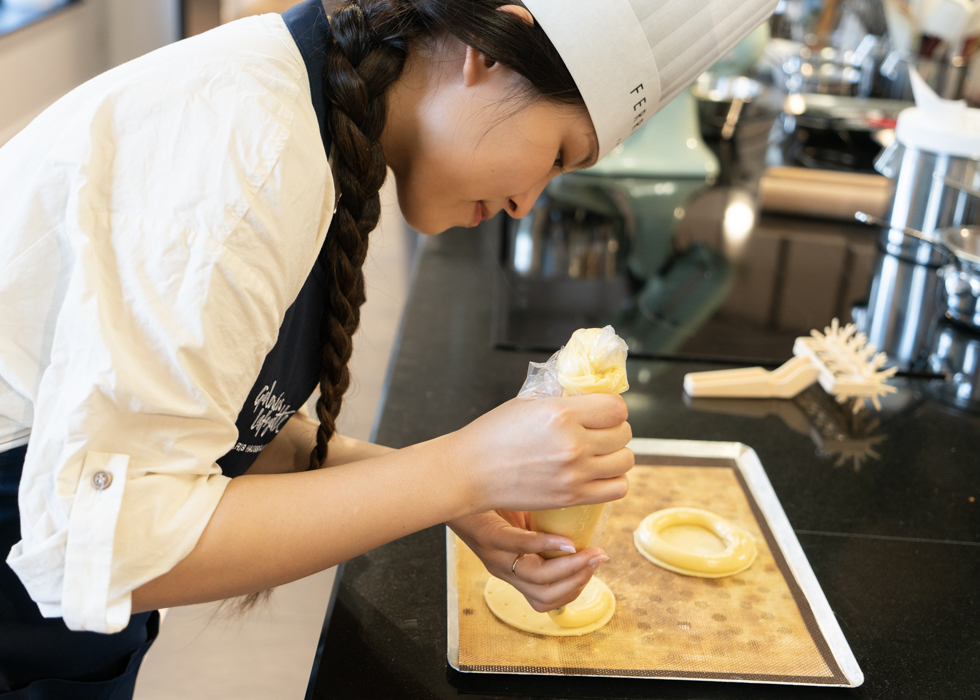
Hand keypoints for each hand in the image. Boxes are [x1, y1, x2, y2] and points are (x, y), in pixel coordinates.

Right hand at [446, 394, 632, 513]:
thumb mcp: (528, 403)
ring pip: (625, 461)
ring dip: (616, 455)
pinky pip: (616, 489)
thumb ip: (564, 400)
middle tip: (599, 432)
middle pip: (624, 433)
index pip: (616, 408)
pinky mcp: (571, 497)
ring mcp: (573, 473)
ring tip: (599, 454)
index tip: (602, 411)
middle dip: (615, 430)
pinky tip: (597, 474)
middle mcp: (572, 443)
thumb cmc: (493, 434)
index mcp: (561, 413)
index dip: (612, 408)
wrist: (470, 471)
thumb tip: (592, 395)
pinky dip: (613, 481)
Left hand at [448, 510, 609, 612]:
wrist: (452, 485)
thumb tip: (585, 518)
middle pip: (546, 596)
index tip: (594, 566)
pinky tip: (567, 540)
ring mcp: (496, 555)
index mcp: (514, 570)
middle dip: (578, 582)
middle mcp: (505, 570)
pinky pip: (519, 547)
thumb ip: (548, 526)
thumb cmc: (492, 501)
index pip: (547, 599)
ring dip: (570, 570)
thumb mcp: (524, 520)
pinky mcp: (488, 536)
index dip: (574, 589)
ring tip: (590, 553)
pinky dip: (546, 545)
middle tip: (598, 559)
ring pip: (537, 580)